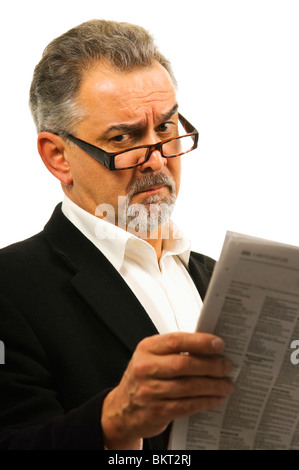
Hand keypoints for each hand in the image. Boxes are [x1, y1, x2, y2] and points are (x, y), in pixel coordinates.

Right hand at [101, 332, 233, 448]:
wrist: (122, 409)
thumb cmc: (143, 378)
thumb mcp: (152, 357)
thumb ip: (174, 350)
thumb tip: (210, 347)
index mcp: (147, 348)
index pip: (176, 341)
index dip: (200, 342)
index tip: (219, 344)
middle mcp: (145, 368)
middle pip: (184, 364)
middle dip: (211, 365)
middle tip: (227, 366)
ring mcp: (149, 391)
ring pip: (189, 387)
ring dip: (213, 386)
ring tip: (227, 384)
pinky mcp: (156, 411)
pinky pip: (187, 405)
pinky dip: (205, 402)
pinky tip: (216, 398)